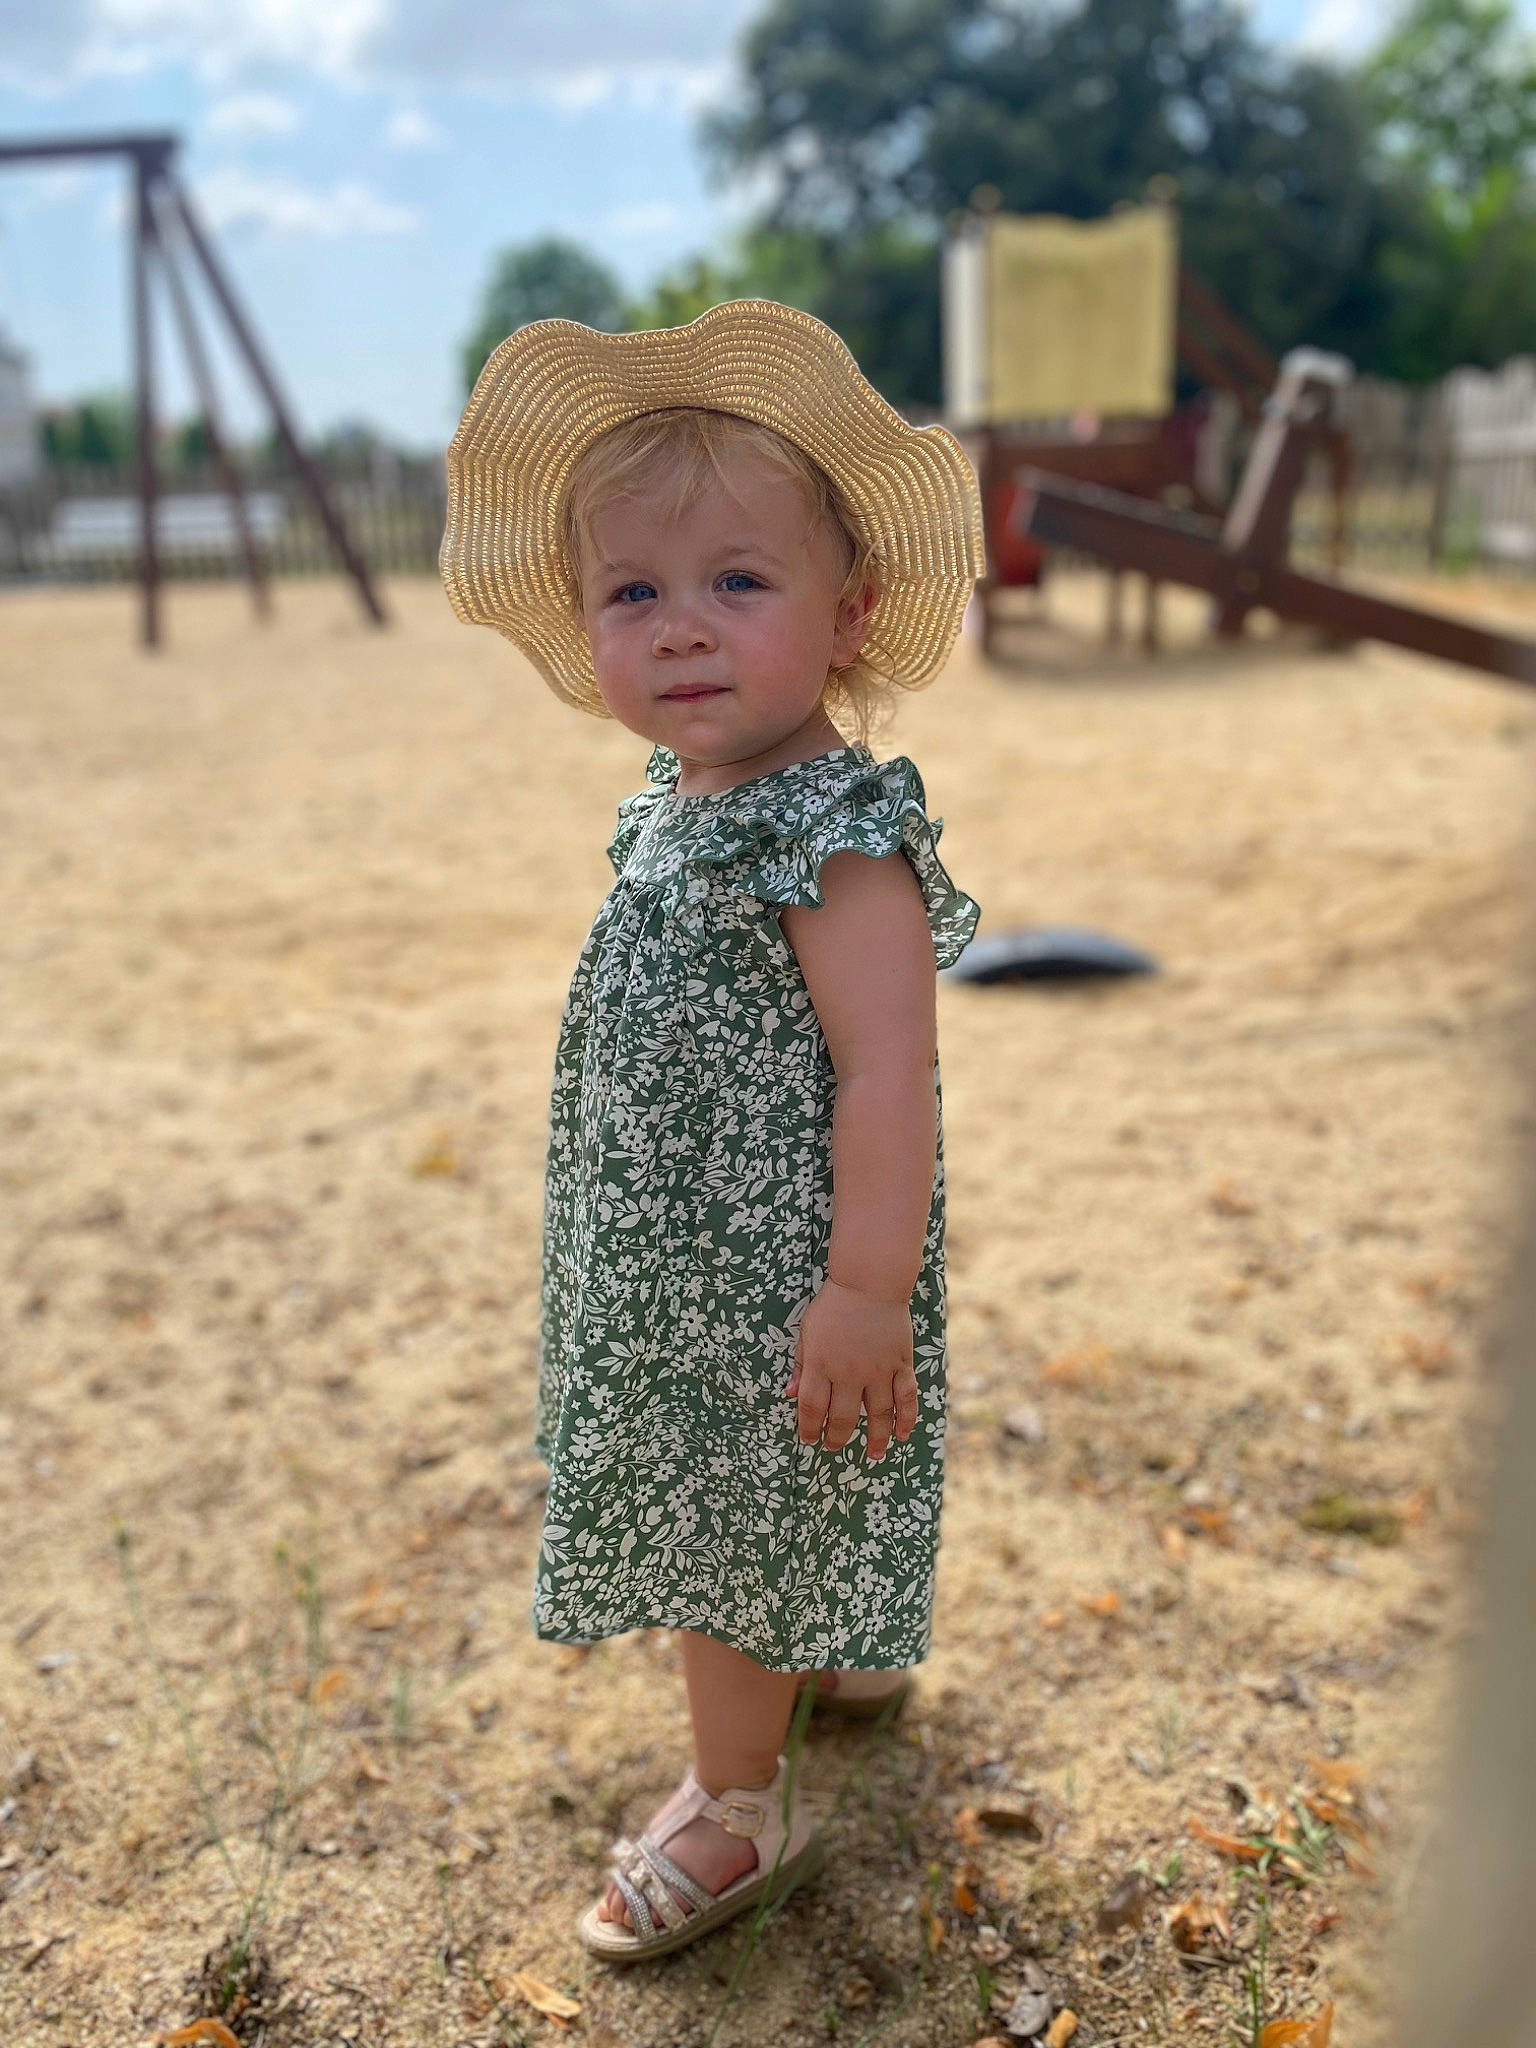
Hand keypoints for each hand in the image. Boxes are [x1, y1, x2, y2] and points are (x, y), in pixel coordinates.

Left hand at [785, 1279, 919, 1461]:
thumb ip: (799, 1364)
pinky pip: (905, 1398)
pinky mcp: (900, 1364)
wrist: (869, 1282)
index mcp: (821, 1364)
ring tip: (872, 1456)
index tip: (808, 1439)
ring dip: (874, 1439)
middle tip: (833, 1447)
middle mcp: (848, 1372)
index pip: (811, 1406)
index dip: (808, 1427)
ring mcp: (877, 1370)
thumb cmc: (834, 1305)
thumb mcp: (807, 1331)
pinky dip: (905, 1419)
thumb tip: (789, 1394)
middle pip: (841, 1417)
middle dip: (836, 1437)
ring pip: (876, 1415)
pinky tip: (902, 1435)